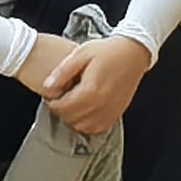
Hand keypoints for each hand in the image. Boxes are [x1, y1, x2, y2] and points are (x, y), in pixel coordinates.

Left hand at [16, 29, 152, 130]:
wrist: (133, 53)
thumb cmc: (108, 51)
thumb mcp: (81, 53)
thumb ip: (63, 71)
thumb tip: (47, 86)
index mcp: (91, 90)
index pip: (63, 108)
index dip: (52, 103)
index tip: (51, 96)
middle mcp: (101, 105)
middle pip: (72, 119)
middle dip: (61, 112)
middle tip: (59, 99)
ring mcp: (110, 111)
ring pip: (84, 128)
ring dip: (73, 120)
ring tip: (71, 105)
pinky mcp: (116, 113)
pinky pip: (98, 128)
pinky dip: (87, 124)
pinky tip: (84, 112)